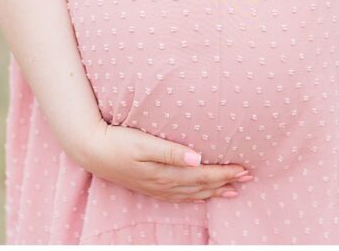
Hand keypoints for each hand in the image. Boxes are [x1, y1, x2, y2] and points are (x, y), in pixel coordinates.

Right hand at [72, 120, 250, 202]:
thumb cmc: (116, 142)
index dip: (224, 173)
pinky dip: (194, 196)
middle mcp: (163, 184)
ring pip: (191, 193)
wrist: (90, 150)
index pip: (202, 176)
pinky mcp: (148, 186)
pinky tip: (198, 194)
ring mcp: (155, 187)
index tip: (244, 168)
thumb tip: (198, 159)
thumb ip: (171, 152)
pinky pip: (178, 196)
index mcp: (165, 173)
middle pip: (201, 186)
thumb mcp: (143, 143)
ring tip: (231, 190)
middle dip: (225, 182)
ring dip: (213, 191)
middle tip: (247, 177)